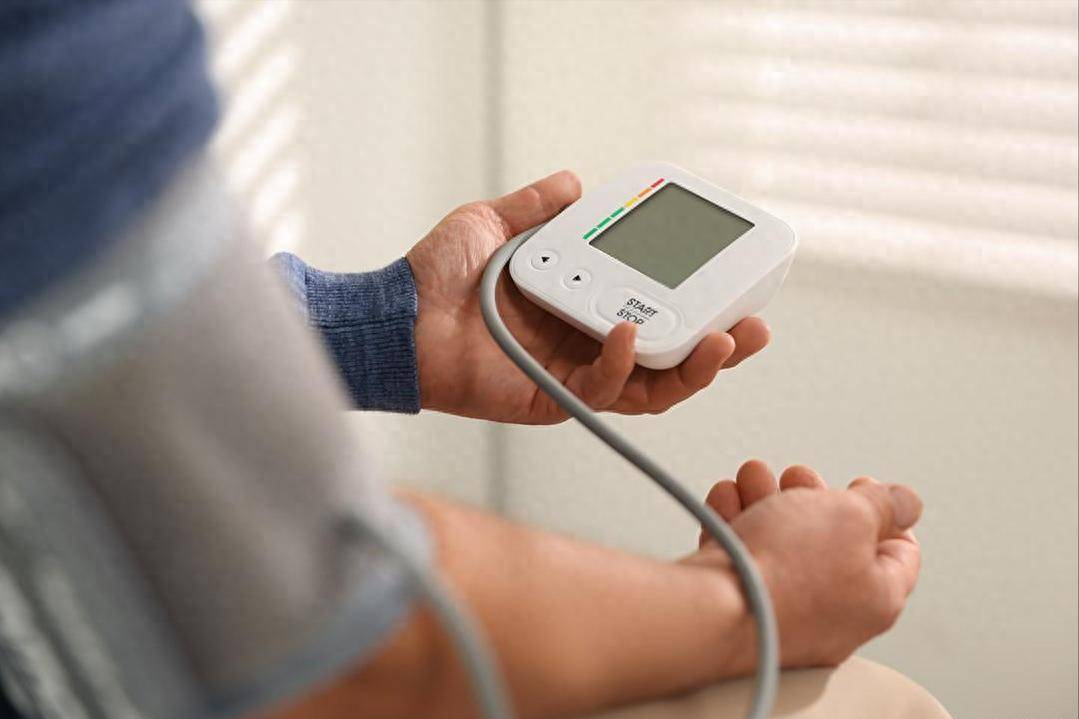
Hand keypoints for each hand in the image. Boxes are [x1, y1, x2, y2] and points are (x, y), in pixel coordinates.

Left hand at [406, 171, 770, 423]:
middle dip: (717, 345)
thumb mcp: (491, 224)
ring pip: (650, 385)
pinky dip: (620, 364)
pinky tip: (626, 330)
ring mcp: (570, 376)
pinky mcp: (550, 399)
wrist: (395, 318)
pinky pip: (600, 388)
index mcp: (578, 306)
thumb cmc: (435, 277)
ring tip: (725, 340)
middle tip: (753, 325)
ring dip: (692, 367)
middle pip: (666, 356)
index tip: (730, 280)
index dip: (693, 302)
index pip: (651, 309)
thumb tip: (575, 182)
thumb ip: (535, 207)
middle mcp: (583, 345)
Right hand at [686, 460, 922, 671]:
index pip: (900, 551)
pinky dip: (736, 525)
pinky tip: (728, 500)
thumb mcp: (849, 515)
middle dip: (810, 497)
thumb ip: (882, 503)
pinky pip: (745, 562)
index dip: (883, 510)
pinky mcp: (740, 613)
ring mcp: (784, 618)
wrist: (709, 610)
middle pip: (832, 542)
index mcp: (877, 598)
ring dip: (767, 501)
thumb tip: (906, 503)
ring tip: (752, 477)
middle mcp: (835, 617)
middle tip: (795, 477)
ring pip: (783, 546)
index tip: (859, 488)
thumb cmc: (783, 570)